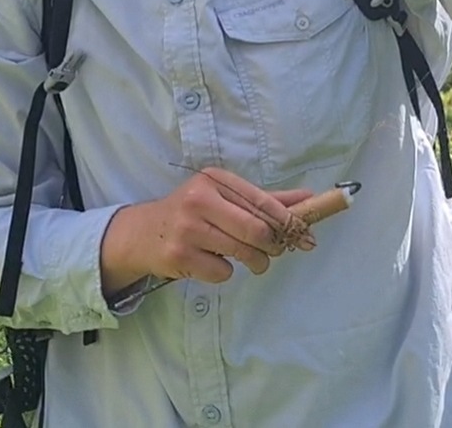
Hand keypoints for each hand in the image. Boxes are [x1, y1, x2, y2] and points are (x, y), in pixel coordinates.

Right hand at [99, 168, 315, 295]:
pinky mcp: (179, 255)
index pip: (262, 201)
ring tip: (252, 261)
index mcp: (214, 179)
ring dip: (255, 262)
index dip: (288, 221)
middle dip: (272, 246)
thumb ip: (265, 200)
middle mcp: (199, 199)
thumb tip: (308, 198)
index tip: (305, 235)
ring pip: (242, 252)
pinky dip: (225, 272)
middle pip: (256, 230)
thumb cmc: (192, 213)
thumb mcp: (224, 197)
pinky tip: (211, 262)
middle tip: (273, 252)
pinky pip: (222, 272)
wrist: (142, 233)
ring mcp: (187, 228)